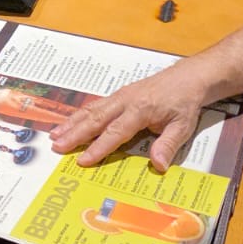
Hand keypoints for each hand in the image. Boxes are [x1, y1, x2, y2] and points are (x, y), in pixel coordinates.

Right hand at [50, 65, 206, 171]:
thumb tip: (158, 165)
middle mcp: (125, 101)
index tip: (83, 160)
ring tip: (54, 135)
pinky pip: (96, 105)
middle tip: (56, 146)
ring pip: (91, 110)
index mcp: (139, 109)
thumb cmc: (184, 103)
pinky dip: (80, 115)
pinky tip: (70, 123)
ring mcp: (120, 96)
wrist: (188, 78)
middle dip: (75, 134)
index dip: (98, 148)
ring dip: (72, 123)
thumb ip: (168, 145)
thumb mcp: (183, 126)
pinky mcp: (119, 95)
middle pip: (95, 119)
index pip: (115, 132)